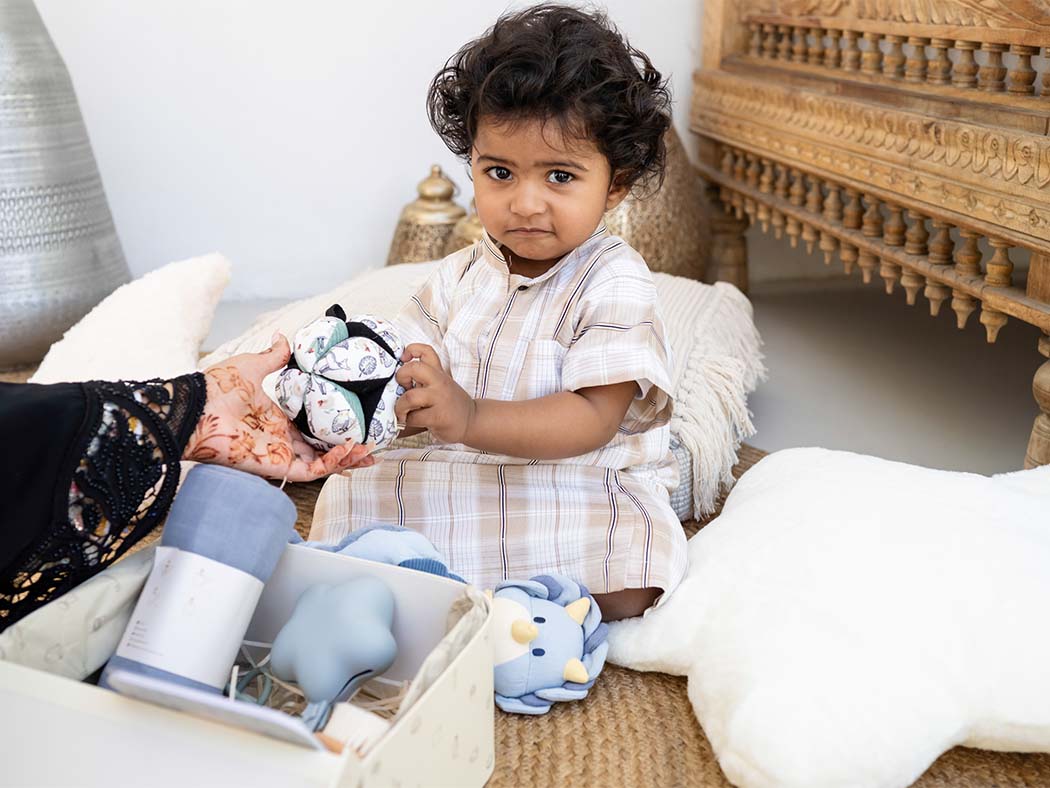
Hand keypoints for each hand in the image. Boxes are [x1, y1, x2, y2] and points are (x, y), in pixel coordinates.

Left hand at [184, 333, 376, 480]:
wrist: (195, 409)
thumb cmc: (216, 388)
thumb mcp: (252, 366)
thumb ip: (274, 356)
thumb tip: (285, 337)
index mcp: (275, 419)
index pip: (310, 429)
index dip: (333, 429)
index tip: (355, 424)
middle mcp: (280, 439)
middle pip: (321, 450)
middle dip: (347, 451)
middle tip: (372, 447)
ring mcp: (280, 454)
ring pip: (321, 463)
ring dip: (347, 459)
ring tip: (371, 453)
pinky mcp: (277, 465)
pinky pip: (311, 469)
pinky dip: (332, 462)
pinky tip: (350, 449)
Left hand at [394, 343, 475, 444]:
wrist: (472, 421)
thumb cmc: (451, 404)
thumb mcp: (442, 384)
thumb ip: (425, 378)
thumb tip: (397, 380)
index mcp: (439, 373)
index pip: (426, 351)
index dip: (411, 350)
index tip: (404, 359)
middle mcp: (440, 382)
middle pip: (414, 368)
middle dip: (401, 377)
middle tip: (401, 388)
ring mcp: (440, 399)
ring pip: (410, 397)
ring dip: (400, 406)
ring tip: (403, 412)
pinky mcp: (439, 417)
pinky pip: (414, 417)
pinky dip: (408, 421)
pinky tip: (412, 421)